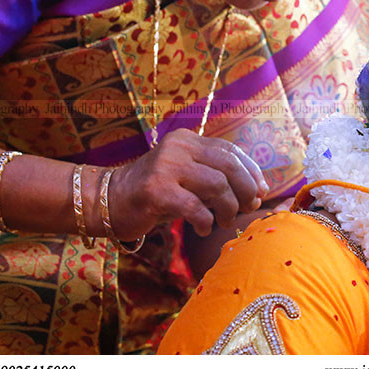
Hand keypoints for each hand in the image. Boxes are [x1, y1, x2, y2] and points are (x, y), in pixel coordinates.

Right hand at [107, 129, 268, 239]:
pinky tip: (204, 227)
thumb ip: (214, 176)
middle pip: (229, 166)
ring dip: (228, 208)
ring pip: (217, 186)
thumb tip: (255, 191)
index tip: (261, 191)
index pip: (231, 151)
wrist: (107, 200)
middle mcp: (178, 148)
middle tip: (248, 207)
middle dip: (245, 189)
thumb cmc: (155, 193)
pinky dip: (206, 220)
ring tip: (224, 220)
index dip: (251, 171)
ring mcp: (166, 167)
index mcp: (188, 140)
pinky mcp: (156, 191)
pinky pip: (195, 207)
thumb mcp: (186, 176)